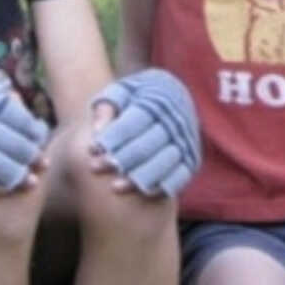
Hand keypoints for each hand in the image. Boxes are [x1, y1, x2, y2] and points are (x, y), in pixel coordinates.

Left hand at [89, 69, 200, 196]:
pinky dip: (161, 187)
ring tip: (115, 186)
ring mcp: (185, 142)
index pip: (133, 124)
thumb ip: (107, 107)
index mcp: (156, 102)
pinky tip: (140, 192)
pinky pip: (179, 178)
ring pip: (162, 164)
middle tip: (96, 168)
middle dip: (120, 159)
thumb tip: (97, 131)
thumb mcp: (121, 92)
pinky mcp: (191, 160)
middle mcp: (174, 122)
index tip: (92, 150)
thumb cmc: (137, 97)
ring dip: (138, 178)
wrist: (173, 94)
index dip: (112, 138)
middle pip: (146, 146)